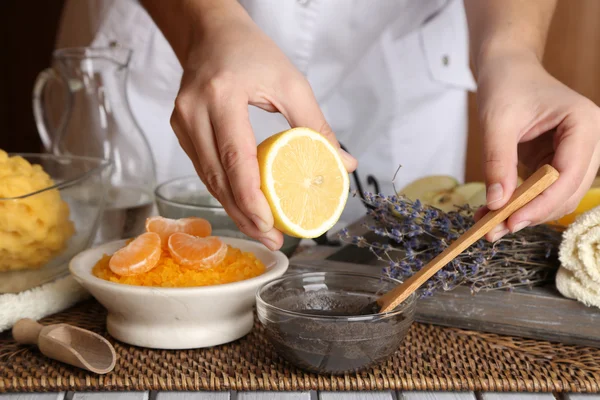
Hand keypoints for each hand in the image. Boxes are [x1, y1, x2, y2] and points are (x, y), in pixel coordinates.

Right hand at [169, 4, 356, 249]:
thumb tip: (344, 165)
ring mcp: (181, 123)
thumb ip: (318, 127)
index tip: (271, 225)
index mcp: (221, 95)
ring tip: (262, 231)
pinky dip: (225, 191)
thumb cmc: (252, 53)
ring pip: (208, 180)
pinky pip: (204, 170)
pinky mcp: (180, 131)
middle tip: (272, 240)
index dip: (251, 198)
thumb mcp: (292, 84)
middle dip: (245, 215)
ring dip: (234, 209)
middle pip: (218, 178)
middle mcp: (193, 111)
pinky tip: (244, 207)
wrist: (211, 34)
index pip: (235, 158)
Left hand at [474, 51, 599, 240]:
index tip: (511, 221)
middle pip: (568, 191)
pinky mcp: (561, 161)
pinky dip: (523, 204)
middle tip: (494, 230)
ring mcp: (578, 152)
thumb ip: (498, 162)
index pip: (569, 174)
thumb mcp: (496, 122)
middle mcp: (590, 140)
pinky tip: (495, 211)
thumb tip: (496, 204)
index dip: (542, 203)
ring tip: (489, 225)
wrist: (508, 69)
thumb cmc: (506, 85)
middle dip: (532, 213)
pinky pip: (545, 190)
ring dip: (526, 213)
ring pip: (559, 196)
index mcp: (584, 123)